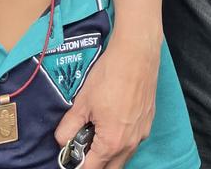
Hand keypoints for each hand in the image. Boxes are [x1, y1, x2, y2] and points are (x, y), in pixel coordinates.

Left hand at [55, 31, 159, 168]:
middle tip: (83, 146)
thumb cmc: (110, 75)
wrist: (137, 53)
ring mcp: (142, 134)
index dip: (78, 165)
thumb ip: (68, 127)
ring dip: (109, 152)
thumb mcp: (82, 102)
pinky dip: (121, 139)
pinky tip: (114, 119)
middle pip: (110, 168)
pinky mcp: (148, 122)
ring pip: (123, 156)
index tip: (71, 155)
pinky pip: (133, 141)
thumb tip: (62, 140)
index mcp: (111, 143)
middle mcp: (130, 144)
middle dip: (95, 163)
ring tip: (97, 130)